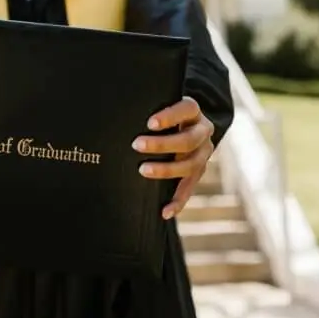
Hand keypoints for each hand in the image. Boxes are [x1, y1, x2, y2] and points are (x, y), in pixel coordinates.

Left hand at [132, 97, 214, 219]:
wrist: (185, 126)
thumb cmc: (161, 116)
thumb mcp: (159, 106)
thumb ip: (146, 106)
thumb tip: (115, 111)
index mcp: (193, 112)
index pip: (187, 109)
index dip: (170, 116)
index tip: (149, 123)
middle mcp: (202, 131)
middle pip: (188, 140)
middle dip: (162, 144)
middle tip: (136, 145)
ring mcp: (203, 154)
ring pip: (191, 165)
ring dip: (167, 170)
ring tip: (143, 171)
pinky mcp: (199, 172)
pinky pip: (190, 189)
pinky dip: (177, 202)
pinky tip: (164, 211)